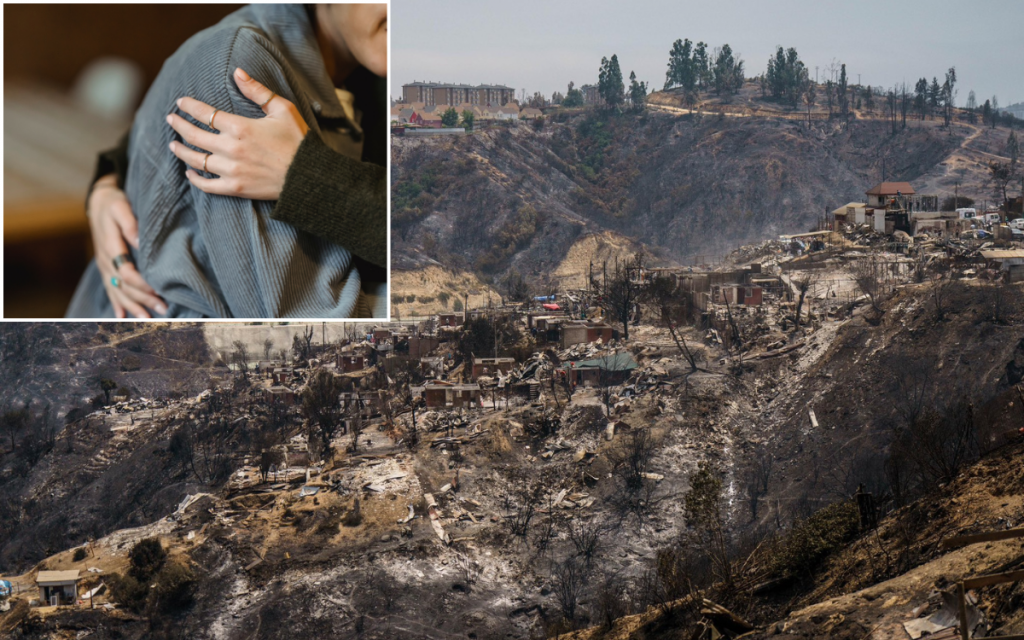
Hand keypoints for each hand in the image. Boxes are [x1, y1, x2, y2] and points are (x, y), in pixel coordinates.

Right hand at [87, 175, 166, 317]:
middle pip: (124, 286)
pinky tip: (123, 317)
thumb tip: (140, 241)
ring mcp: (105, 266)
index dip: (142, 283)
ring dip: (133, 306)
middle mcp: (106, 260)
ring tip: (148, 319)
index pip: (126, 271)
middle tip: (164, 309)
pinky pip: (110, 289)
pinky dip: (117, 304)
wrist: (99, 203)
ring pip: (117, 291)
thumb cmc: (114, 203)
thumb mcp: (121, 206)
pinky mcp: (106, 268)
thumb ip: (130, 223)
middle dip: (143, 299)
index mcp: (111, 246)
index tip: (158, 291)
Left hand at [166, 68, 309, 199]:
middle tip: (171, 119)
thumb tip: (237, 72)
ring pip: (196, 159)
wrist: (308, 177)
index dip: (189, 107)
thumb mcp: (283, 110)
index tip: (181, 102)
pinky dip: (195, 179)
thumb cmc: (298, 141)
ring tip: (173, 144)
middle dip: (179, 125)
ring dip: (181, 150)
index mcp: (240, 127)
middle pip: (194, 135)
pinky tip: (189, 172)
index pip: (205, 113)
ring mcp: (231, 170)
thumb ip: (257, 91)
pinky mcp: (235, 188)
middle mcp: (231, 148)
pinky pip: (207, 185)